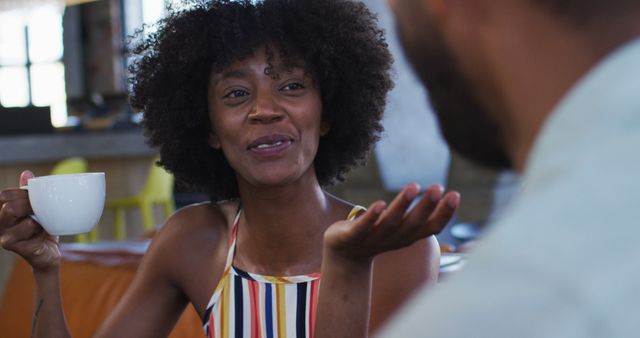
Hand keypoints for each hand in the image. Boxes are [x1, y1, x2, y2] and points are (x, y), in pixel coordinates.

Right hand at [0, 171, 60, 272]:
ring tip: (43, 222)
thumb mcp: (36, 207)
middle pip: (9, 207)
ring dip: (39, 219)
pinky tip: (45, 233)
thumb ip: (29, 191)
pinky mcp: (18, 248)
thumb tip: (27, 173)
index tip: (34, 196)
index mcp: (2, 211)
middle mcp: (1, 224)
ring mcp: (6, 237)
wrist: (49, 253)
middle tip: (41, 208)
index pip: (4, 195)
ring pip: (24, 221)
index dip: (21, 193)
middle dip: (29, 204)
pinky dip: (43, 230)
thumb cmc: (41, 228)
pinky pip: (33, 232)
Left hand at [324, 183, 458, 262]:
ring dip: (402, 205)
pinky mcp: (353, 235)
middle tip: (438, 187)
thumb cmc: (378, 235)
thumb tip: (445, 193)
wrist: (345, 256)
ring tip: (413, 187)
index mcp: (408, 236)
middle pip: (413, 223)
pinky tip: (380, 203)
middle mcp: (394, 238)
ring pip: (391, 222)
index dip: (444, 213)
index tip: (455, 194)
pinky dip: (373, 216)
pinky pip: (364, 226)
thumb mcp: (402, 229)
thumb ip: (420, 217)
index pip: (431, 227)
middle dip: (426, 206)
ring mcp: (374, 237)